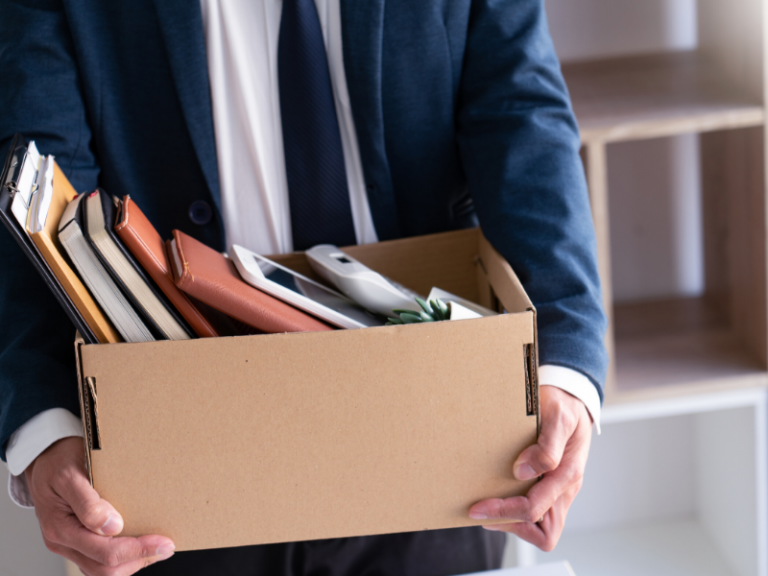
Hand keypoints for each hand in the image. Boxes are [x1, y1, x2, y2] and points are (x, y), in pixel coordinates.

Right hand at [24, 437, 175, 575]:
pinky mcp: (75, 542)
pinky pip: (97, 562)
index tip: (163, 542)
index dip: (137, 550)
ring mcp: (69, 544)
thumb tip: (112, 527)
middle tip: (167, 546)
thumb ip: (88, 502)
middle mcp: (63, 541)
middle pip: (104, 568)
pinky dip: (122, 559)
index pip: (103, 551)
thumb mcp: (70, 474)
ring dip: (132, 562)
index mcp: (61, 527)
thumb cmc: (58, 462)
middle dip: (140, 559)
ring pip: (101, 570)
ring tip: (156, 548)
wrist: (44, 459)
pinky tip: (139, 547)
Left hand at [468, 385, 591, 550]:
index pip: (535, 509)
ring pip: (540, 525)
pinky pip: (536, 509)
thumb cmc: (565, 404)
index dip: (505, 512)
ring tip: (487, 507)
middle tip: (483, 513)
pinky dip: (516, 510)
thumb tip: (523, 471)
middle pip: (544, 532)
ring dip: (513, 521)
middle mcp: (564, 486)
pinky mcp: (549, 483)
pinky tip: (497, 495)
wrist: (572, 396)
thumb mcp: (559, 417)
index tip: (479, 508)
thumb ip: (547, 447)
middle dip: (512, 525)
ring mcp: (557, 487)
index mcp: (567, 473)